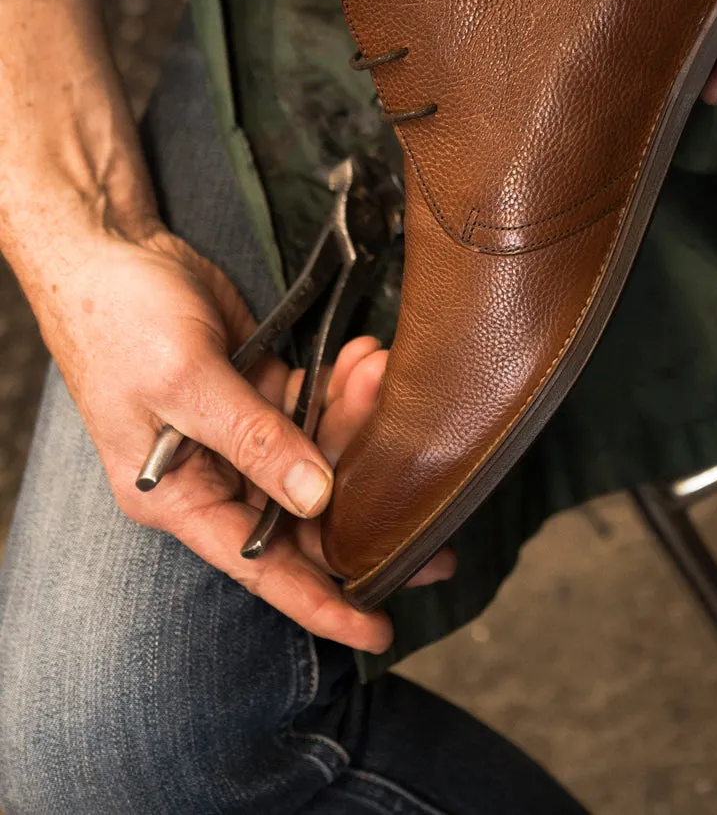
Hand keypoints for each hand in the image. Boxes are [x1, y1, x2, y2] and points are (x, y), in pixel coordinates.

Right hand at [26, 222, 451, 653]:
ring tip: (386, 382)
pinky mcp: (258, 388)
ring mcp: (238, 432)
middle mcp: (212, 474)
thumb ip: (252, 439)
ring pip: (318, 454)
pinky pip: (314, 405)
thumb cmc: (120, 322)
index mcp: (178, 496)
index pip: (258, 565)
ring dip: (359, 426)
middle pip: (302, 513)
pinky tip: (368, 362)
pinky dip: (344, 389)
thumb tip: (316, 497)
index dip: (319, 602)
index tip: (378, 629)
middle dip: (367, 509)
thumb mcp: (184, 383)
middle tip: (440, 517)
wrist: (114, 249)